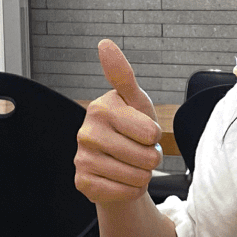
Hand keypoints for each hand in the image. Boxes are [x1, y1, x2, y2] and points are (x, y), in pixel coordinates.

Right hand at [75, 40, 162, 206]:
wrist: (117, 164)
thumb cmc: (131, 129)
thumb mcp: (135, 101)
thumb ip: (123, 75)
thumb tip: (104, 43)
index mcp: (101, 108)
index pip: (152, 132)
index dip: (154, 135)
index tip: (143, 131)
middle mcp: (85, 132)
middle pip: (147, 157)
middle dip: (151, 158)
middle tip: (138, 151)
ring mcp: (81, 159)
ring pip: (137, 177)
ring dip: (141, 174)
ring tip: (130, 164)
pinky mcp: (82, 183)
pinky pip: (124, 192)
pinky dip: (130, 190)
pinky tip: (120, 179)